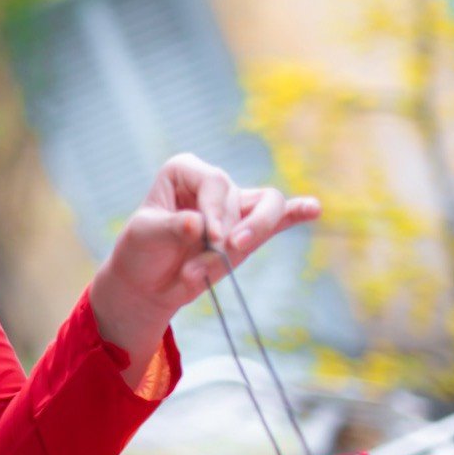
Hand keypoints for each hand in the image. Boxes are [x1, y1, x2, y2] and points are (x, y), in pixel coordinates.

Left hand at [89, 153, 321, 363]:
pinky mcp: (249, 231)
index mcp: (185, 171)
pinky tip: (312, 209)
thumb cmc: (141, 250)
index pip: (215, 181)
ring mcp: (235, 207)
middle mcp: (213, 184)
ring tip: (234, 251)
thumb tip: (198, 225)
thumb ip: (173, 228)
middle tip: (211, 257)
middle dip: (226, 233)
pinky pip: (280, 218)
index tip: (207, 236)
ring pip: (267, 206)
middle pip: (239, 198)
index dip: (216, 209)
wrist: (147, 283)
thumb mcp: (146, 235)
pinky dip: (297, 212)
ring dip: (256, 230)